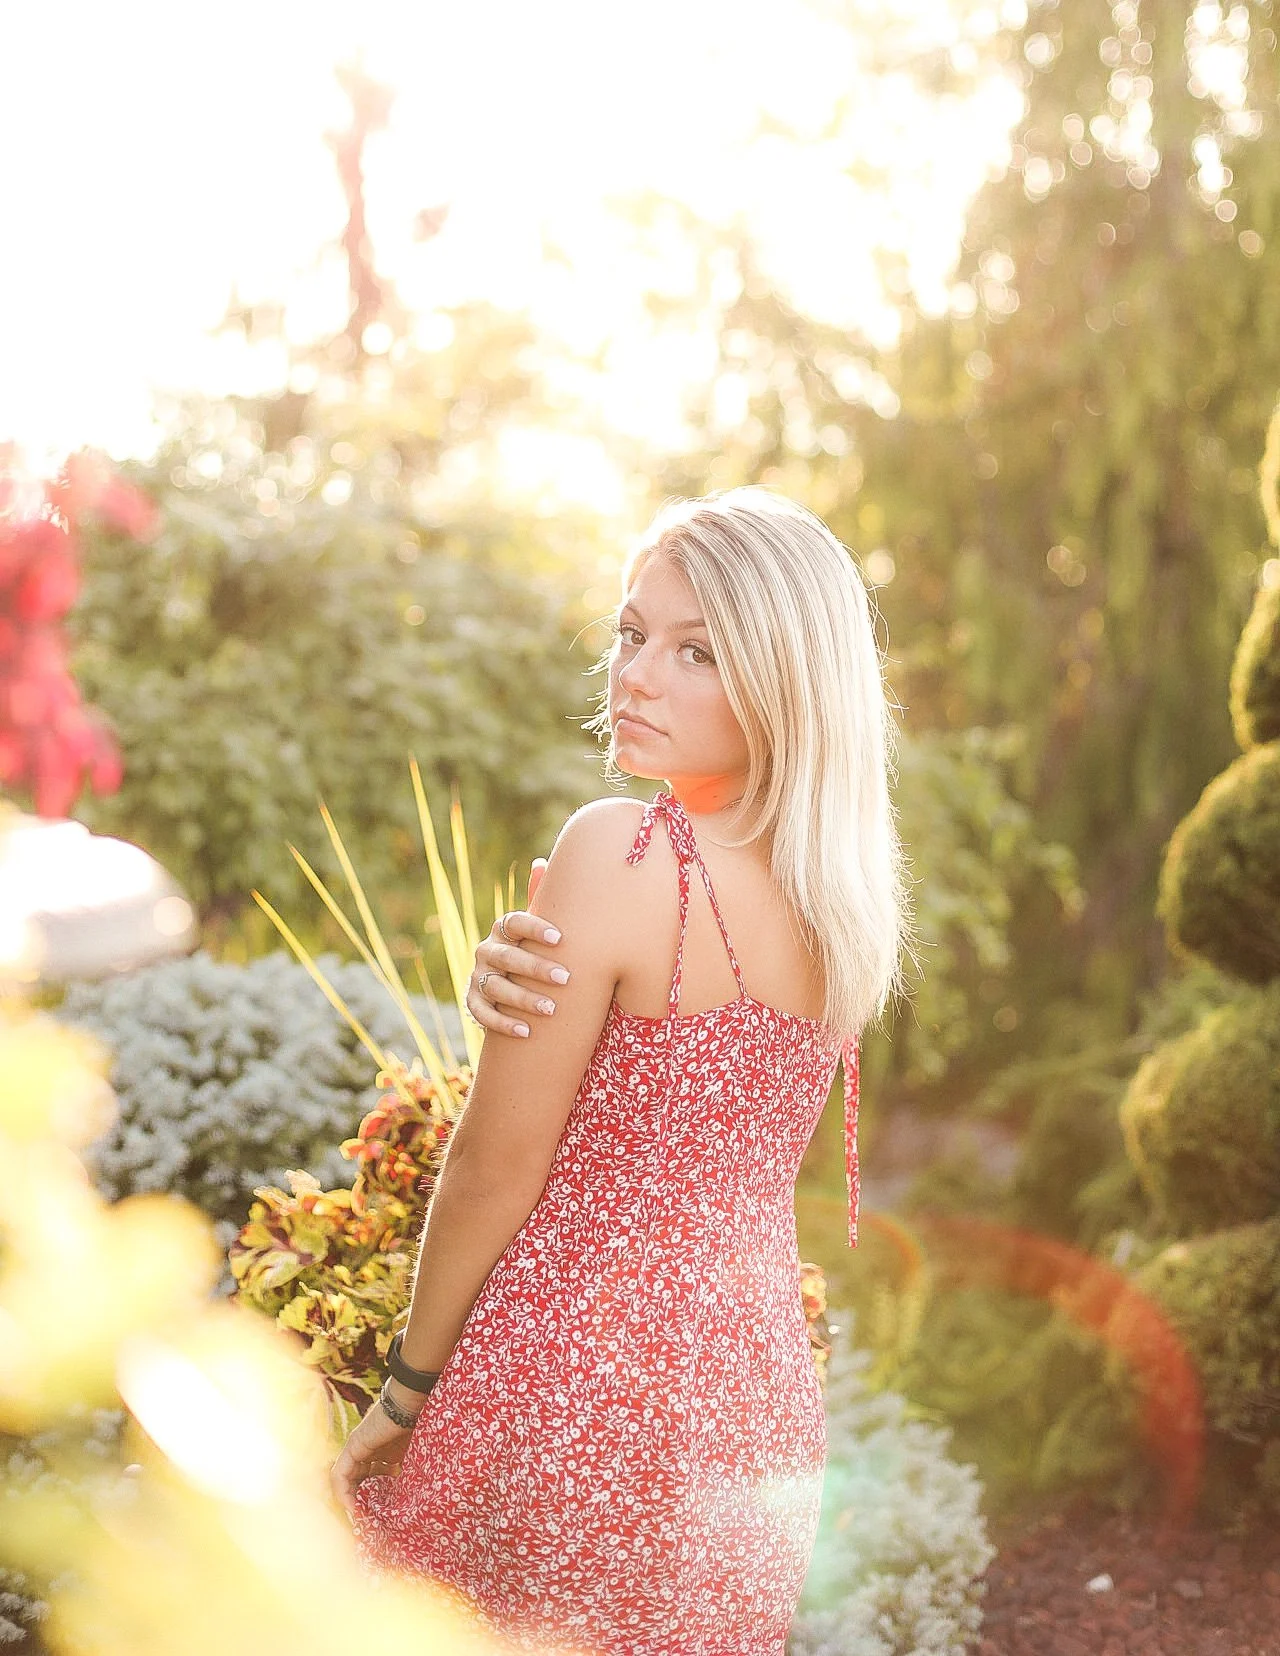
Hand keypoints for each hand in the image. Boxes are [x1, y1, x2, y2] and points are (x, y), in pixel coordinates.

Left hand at [329, 1393, 415, 1519]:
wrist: (411, 1403)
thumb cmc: (420, 1426)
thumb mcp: (415, 1457)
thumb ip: (410, 1473)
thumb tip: (420, 1497)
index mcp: (383, 1453)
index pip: (371, 1478)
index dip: (374, 1496)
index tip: (380, 1514)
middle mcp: (368, 1451)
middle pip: (357, 1480)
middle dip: (360, 1500)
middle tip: (366, 1519)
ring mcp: (358, 1448)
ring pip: (346, 1479)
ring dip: (350, 1499)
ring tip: (358, 1517)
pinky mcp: (352, 1447)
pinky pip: (340, 1474)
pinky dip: (343, 1492)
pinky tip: (353, 1507)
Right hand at [465, 858, 569, 1037]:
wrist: (512, 985)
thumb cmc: (536, 950)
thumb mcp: (539, 929)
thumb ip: (541, 899)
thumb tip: (541, 861)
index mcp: (503, 930)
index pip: (514, 923)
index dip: (534, 928)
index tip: (559, 938)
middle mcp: (487, 950)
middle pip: (508, 957)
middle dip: (536, 968)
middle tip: (565, 978)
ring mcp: (477, 976)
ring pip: (497, 987)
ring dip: (523, 999)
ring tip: (551, 1010)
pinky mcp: (472, 1001)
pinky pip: (483, 1013)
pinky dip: (503, 1022)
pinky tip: (527, 1032)